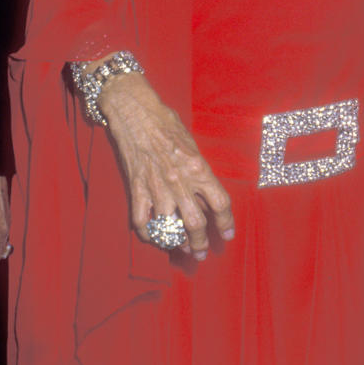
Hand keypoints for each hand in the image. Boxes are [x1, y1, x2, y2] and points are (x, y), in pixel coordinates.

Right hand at [99, 72, 233, 259]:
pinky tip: (152, 236)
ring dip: (174, 241)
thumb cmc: (166, 123)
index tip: (227, 235)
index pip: (220, 203)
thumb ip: (198, 170)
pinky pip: (142, 221)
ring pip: (169, 226)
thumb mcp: (192, 144)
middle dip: (200, 242)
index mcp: (199, 168)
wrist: (136, 113)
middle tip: (200, 251)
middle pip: (196, 223)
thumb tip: (203, 192)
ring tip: (178, 247)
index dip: (226, 223)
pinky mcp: (137, 188)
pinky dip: (147, 232)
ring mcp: (157, 187)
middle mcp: (181, 181)